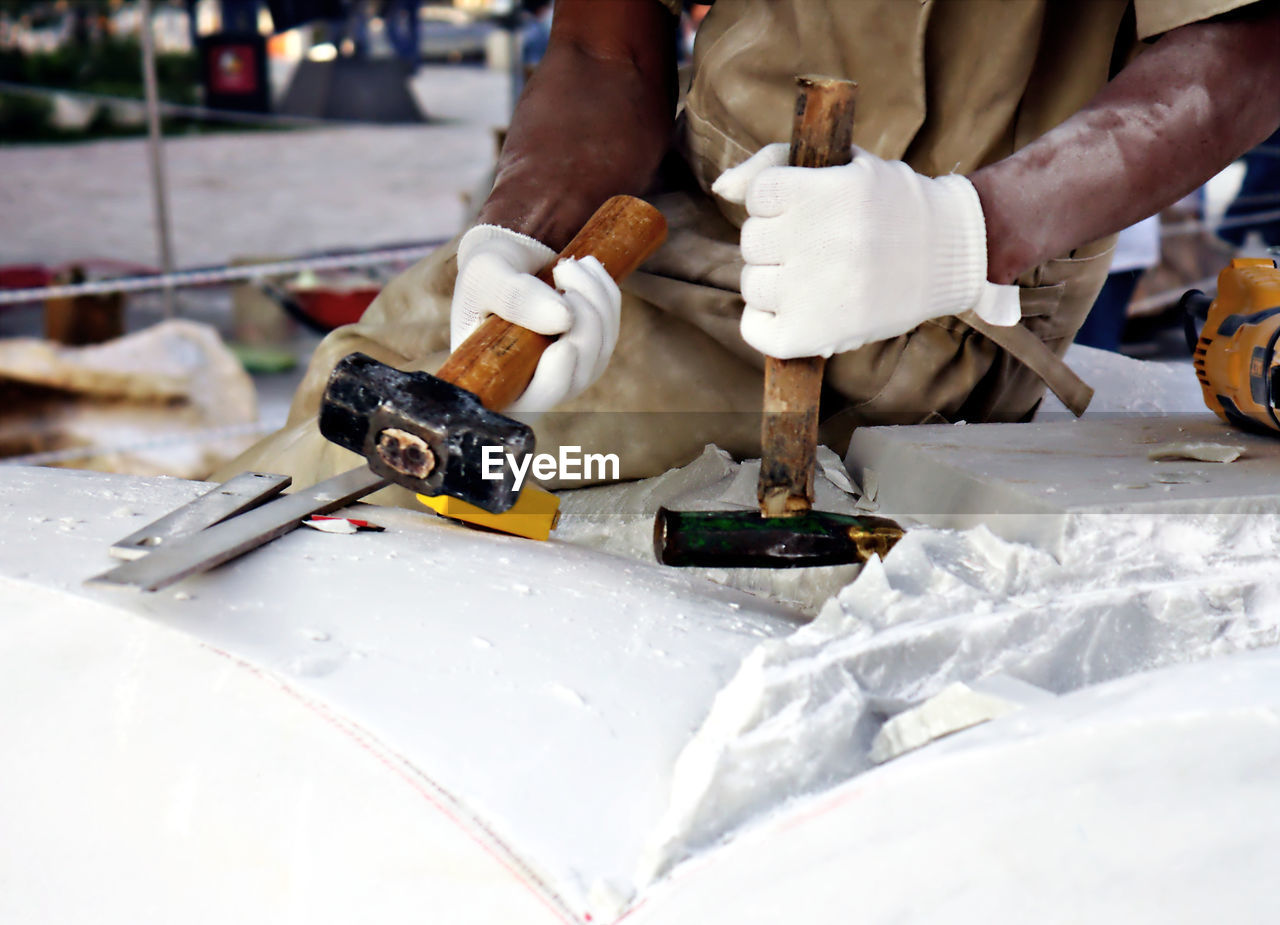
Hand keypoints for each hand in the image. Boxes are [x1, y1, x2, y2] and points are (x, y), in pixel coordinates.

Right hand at [451, 224, 620, 412]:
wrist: (508, 259)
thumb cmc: (485, 273)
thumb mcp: (485, 276)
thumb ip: (514, 297)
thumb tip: (565, 319)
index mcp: (495, 381)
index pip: (528, 405)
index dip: (552, 383)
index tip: (564, 348)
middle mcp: (534, 386)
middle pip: (574, 379)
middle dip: (582, 327)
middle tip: (563, 275)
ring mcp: (568, 372)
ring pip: (600, 350)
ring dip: (594, 300)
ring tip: (566, 266)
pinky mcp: (592, 349)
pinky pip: (611, 325)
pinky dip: (605, 293)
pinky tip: (586, 266)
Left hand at [712, 144, 1020, 359]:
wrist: (951, 256)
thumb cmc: (888, 206)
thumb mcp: (844, 164)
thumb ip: (775, 162)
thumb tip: (720, 187)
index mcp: (829, 193)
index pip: (759, 193)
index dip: (777, 200)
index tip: (808, 207)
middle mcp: (822, 242)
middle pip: (752, 240)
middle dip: (777, 240)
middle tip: (817, 244)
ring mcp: (817, 292)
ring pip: (751, 283)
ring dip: (774, 280)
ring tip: (814, 276)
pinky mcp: (816, 334)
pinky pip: (754, 329)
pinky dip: (766, 322)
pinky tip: (798, 308)